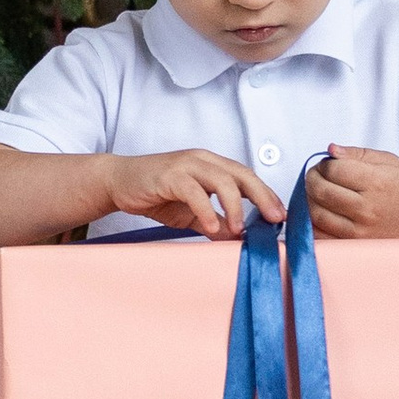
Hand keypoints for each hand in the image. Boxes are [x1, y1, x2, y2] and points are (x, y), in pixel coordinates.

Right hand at [101, 148, 282, 238]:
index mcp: (211, 165)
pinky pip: (194, 192)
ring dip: (235, 206)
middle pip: (241, 175)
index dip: (265, 195)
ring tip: (239, 230)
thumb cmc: (155, 193)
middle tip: (273, 219)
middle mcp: (202, 160)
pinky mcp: (169, 175)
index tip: (279, 216)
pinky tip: (210, 227)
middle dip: (261, 197)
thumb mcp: (190, 212)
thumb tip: (234, 238)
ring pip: (221, 181)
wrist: (118, 182)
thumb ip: (212, 221)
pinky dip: (205, 210)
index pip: (246, 177)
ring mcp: (186, 165)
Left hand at [306, 143, 398, 238]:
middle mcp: (367, 209)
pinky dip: (312, 222)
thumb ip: (357, 153)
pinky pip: (320, 235)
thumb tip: (330, 150)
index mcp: (377, 183)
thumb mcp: (389, 162)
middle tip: (317, 175)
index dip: (324, 164)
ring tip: (318, 192)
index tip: (328, 164)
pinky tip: (321, 211)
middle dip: (312, 178)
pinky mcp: (353, 246)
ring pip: (315, 213)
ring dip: (309, 198)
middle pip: (320, 190)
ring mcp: (359, 231)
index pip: (334, 169)